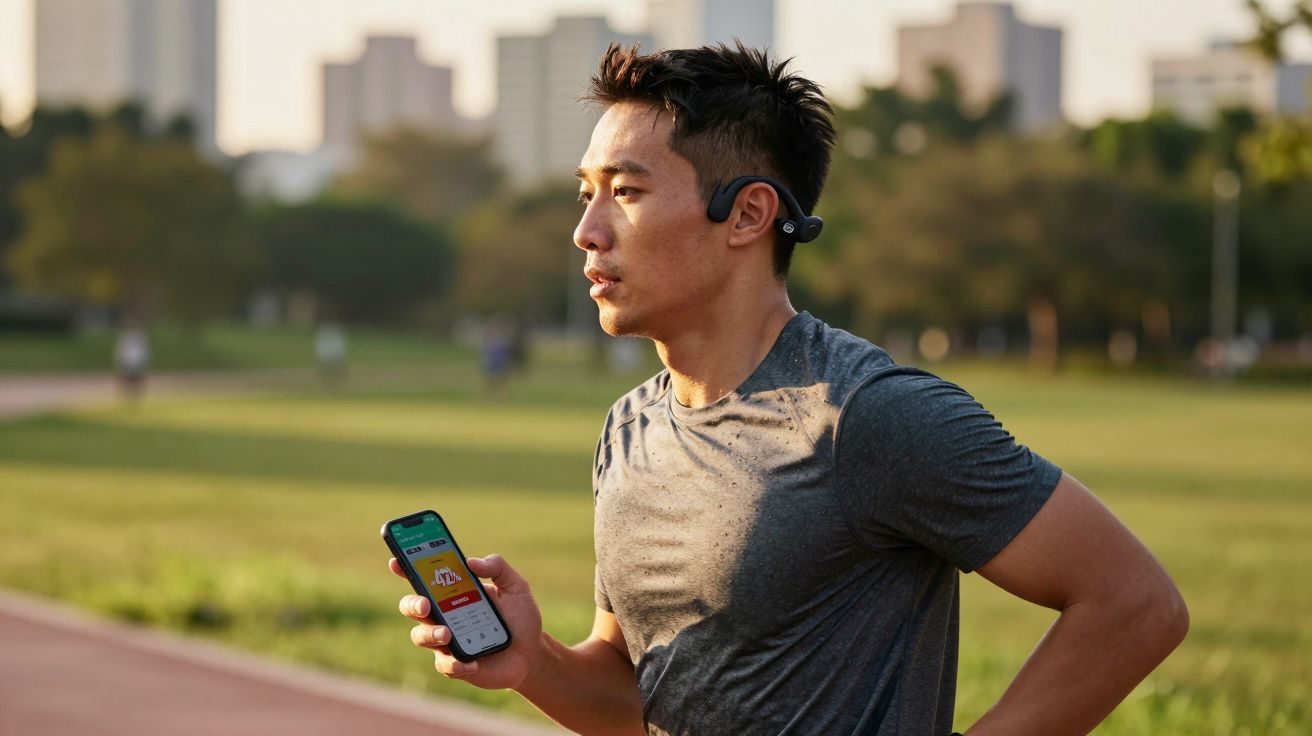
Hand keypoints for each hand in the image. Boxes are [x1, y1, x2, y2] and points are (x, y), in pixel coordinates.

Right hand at [389, 554, 543, 690]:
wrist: (532, 652)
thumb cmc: (519, 616)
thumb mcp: (516, 586)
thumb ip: (497, 567)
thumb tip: (471, 562)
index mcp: (454, 593)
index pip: (424, 578)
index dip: (406, 569)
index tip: (396, 562)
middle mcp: (444, 615)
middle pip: (413, 607)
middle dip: (413, 604)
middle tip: (425, 605)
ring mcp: (447, 641)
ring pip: (421, 636)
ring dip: (430, 634)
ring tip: (447, 634)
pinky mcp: (455, 665)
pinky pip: (445, 664)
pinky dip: (456, 663)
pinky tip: (473, 662)